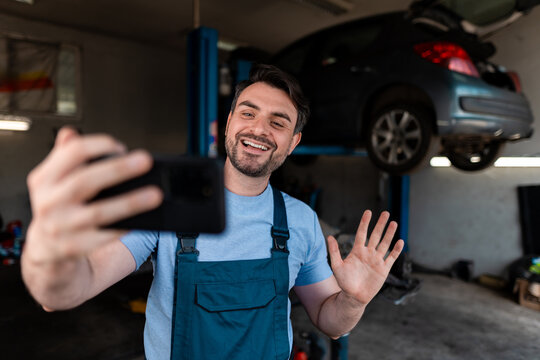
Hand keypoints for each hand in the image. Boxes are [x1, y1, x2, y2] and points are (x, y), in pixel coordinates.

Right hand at [25, 127, 162, 264]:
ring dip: (130, 202)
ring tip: (153, 194)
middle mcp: (49, 202)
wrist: (45, 248)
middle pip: (85, 181)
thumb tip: (71, 133)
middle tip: (144, 161)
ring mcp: (61, 227)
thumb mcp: (53, 179)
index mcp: (45, 179)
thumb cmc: (57, 207)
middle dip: (118, 169)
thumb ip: (64, 155)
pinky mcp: (74, 247)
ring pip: (98, 213)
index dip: (100, 145)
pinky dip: (125, 227)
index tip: (121, 147)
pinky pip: (105, 236)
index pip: (72, 153)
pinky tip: (141, 219)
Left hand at [327, 210, 403, 305]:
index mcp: (357, 251)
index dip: (365, 223)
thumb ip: (334, 251)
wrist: (354, 296)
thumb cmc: (344, 282)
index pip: (362, 233)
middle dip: (380, 224)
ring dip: (389, 234)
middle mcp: (368, 253)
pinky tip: (400, 241)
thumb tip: (329, 237)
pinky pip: (391, 257)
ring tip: (394, 223)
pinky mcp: (383, 269)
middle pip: (376, 236)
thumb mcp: (337, 266)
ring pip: (384, 244)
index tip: (368, 212)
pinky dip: (396, 250)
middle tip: (385, 213)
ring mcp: (376, 260)